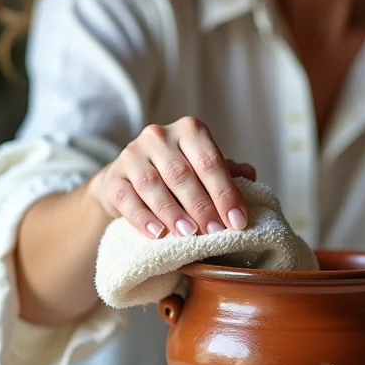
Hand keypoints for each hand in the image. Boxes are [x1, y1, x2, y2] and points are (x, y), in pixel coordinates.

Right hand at [88, 116, 255, 238]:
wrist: (128, 179)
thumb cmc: (176, 174)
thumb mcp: (203, 168)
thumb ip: (227, 171)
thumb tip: (251, 175)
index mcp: (189, 130)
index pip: (210, 161)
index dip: (225, 192)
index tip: (238, 221)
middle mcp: (159, 135)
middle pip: (182, 174)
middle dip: (202, 205)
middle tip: (216, 231)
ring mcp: (132, 154)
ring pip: (153, 185)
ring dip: (173, 212)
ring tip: (188, 234)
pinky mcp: (113, 177)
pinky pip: (128, 199)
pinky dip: (143, 218)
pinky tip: (158, 234)